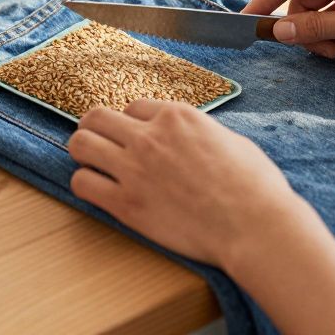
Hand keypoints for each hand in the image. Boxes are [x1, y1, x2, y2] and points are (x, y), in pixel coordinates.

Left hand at [70, 100, 334, 332]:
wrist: (255, 227)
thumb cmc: (254, 187)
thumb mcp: (230, 140)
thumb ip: (198, 133)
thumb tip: (188, 138)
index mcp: (177, 116)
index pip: (133, 107)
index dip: (131, 123)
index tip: (134, 137)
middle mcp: (150, 136)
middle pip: (96, 117)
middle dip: (95, 128)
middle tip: (100, 144)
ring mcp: (135, 169)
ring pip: (80, 144)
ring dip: (83, 152)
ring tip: (92, 164)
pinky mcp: (126, 204)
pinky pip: (83, 184)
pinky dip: (85, 184)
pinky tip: (97, 190)